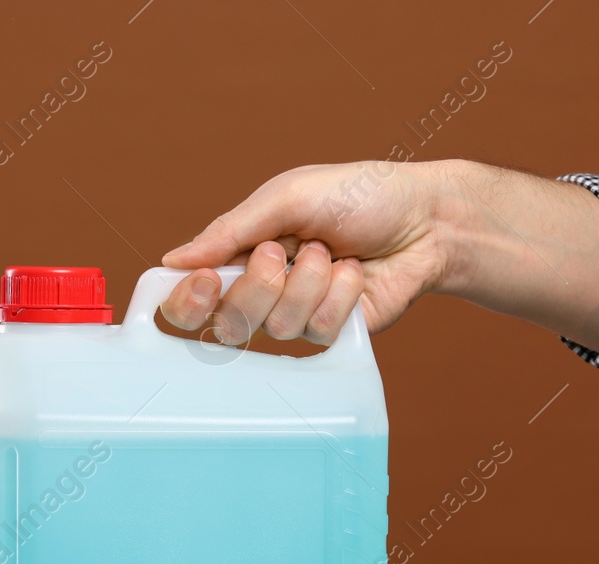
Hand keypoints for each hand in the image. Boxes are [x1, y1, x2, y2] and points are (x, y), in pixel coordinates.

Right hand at [159, 158, 598, 352]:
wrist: (425, 216)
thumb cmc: (358, 195)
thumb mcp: (286, 196)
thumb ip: (229, 230)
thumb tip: (173, 261)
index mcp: (238, 256)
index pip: (188, 300)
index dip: (186, 302)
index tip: (204, 281)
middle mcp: (260, 292)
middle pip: (225, 324)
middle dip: (257, 287)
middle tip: (282, 252)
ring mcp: (295, 315)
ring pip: (275, 327)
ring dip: (309, 280)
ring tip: (332, 252)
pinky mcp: (332, 332)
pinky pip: (317, 331)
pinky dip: (339, 293)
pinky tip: (355, 272)